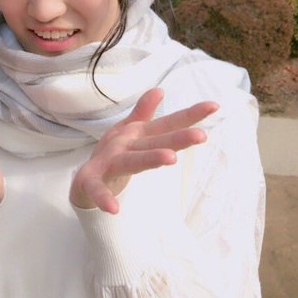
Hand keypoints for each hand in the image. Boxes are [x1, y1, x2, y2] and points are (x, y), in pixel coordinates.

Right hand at [69, 88, 216, 213]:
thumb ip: (145, 112)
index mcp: (136, 134)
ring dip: (148, 159)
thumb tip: (160, 89)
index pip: (167, 124)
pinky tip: (114, 208)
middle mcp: (124, 144)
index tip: (215, 106)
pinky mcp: (91, 180)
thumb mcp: (129, 132)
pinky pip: (98, 190)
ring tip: (170, 158)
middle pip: (154, 141)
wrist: (83, 179)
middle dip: (176, 138)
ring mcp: (107, 161)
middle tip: (201, 135)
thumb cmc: (113, 153)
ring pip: (130, 161)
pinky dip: (104, 197)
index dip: (189, 115)